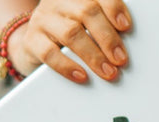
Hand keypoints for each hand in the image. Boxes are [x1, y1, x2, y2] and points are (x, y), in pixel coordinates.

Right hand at [8, 0, 131, 81]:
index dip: (113, 8)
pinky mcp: (32, 41)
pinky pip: (50, 54)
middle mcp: (58, 1)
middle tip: (120, 59)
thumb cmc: (66, 34)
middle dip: (107, 38)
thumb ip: (102, 26)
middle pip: (87, 12)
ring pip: (71, 33)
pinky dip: (68, 67)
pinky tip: (82, 76)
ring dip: (93, 55)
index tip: (126, 27)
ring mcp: (43, 19)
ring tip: (107, 71)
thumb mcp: (85, 24)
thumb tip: (122, 47)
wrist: (33, 44)